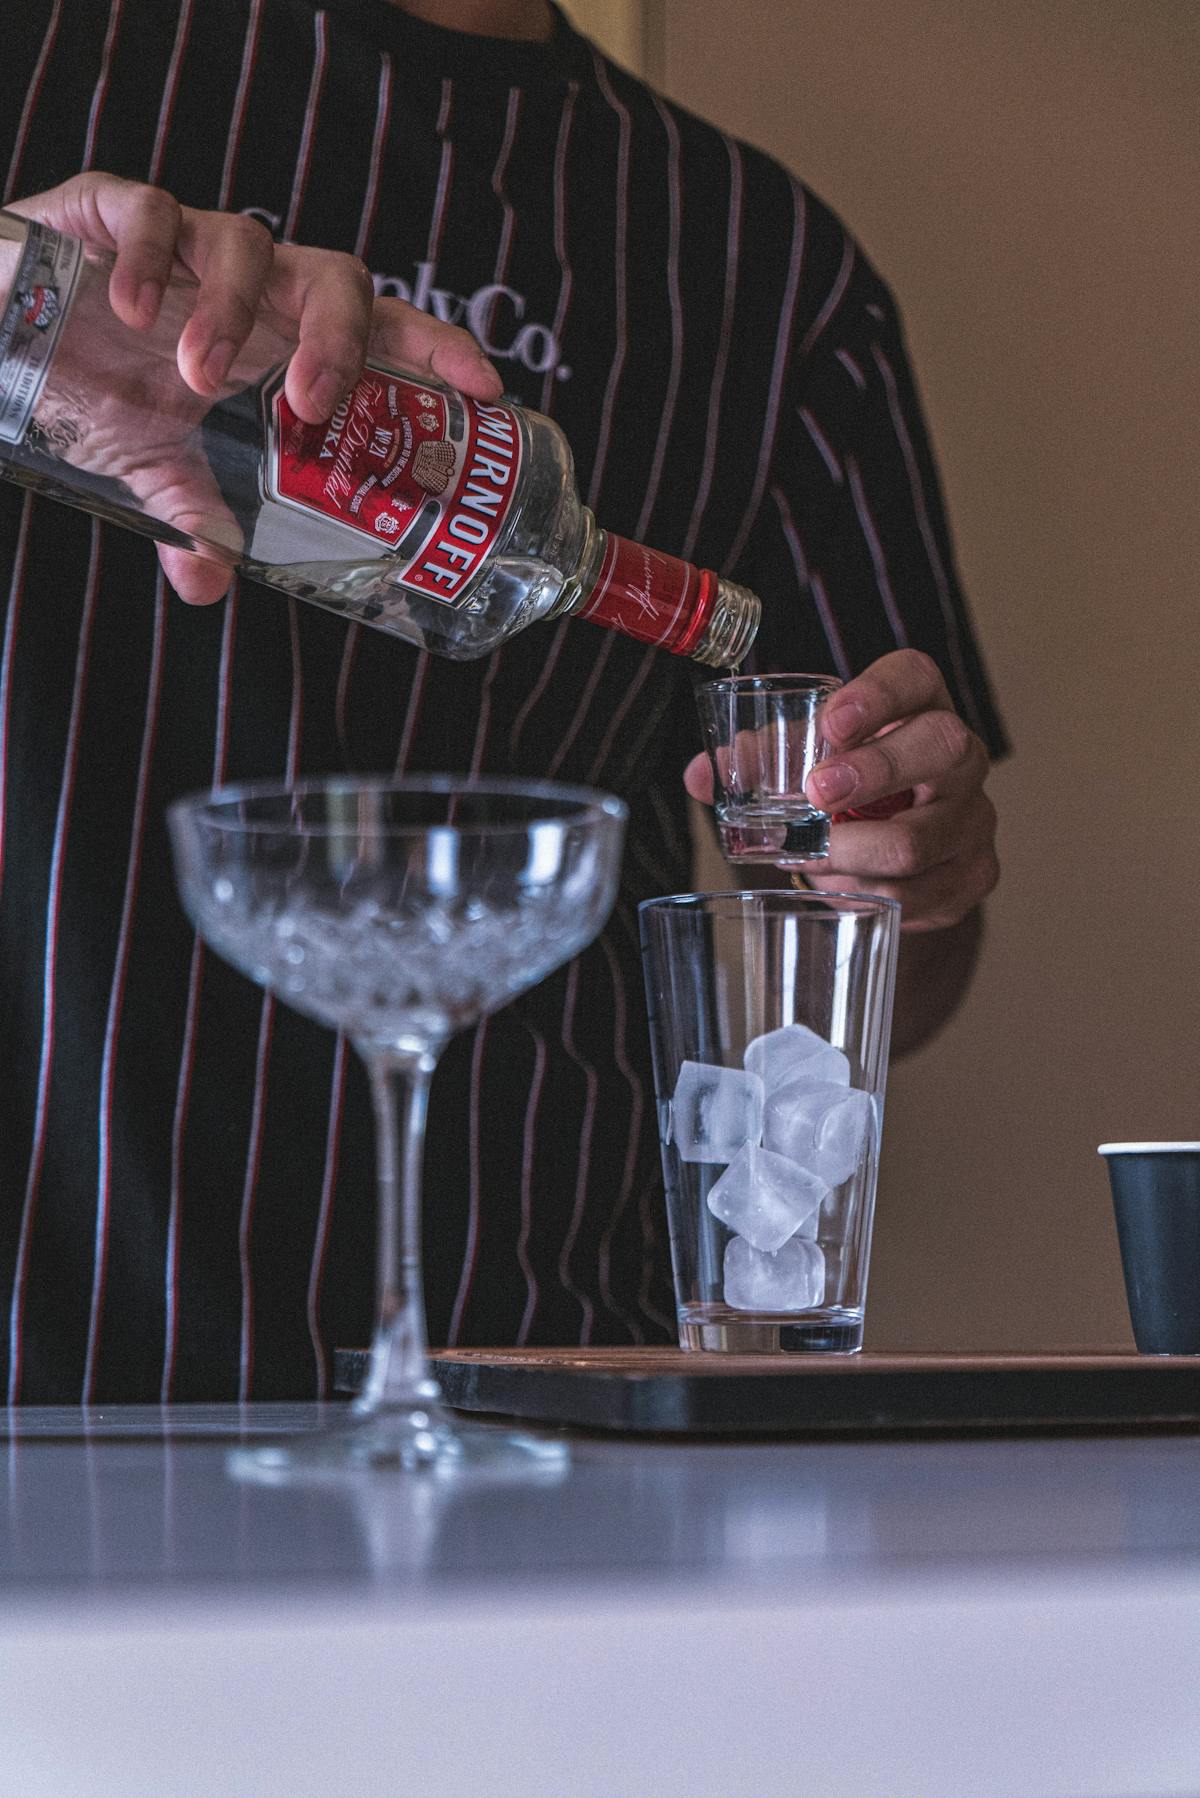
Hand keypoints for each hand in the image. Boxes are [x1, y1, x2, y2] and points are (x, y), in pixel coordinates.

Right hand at [9, 173, 503, 601]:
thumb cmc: (91, 387)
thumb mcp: (149, 466)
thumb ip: (189, 516)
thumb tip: (209, 583)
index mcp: (279, 341)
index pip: (380, 330)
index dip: (437, 348)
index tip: (484, 386)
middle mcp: (251, 286)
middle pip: (335, 278)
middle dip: (338, 337)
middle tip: (310, 401)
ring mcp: (188, 243)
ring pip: (248, 242)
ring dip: (233, 312)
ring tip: (193, 372)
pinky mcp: (115, 208)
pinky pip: (153, 210)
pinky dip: (151, 258)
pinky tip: (127, 307)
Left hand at [685, 650, 998, 929]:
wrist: (898, 851)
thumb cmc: (848, 788)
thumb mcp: (806, 761)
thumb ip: (758, 761)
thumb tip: (702, 774)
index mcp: (919, 706)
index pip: (915, 677)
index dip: (879, 696)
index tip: (832, 723)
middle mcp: (961, 754)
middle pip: (943, 747)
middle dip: (875, 772)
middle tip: (816, 795)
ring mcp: (974, 816)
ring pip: (918, 841)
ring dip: (847, 855)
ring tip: (808, 857)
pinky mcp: (974, 873)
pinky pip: (918, 895)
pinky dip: (864, 894)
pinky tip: (839, 886)